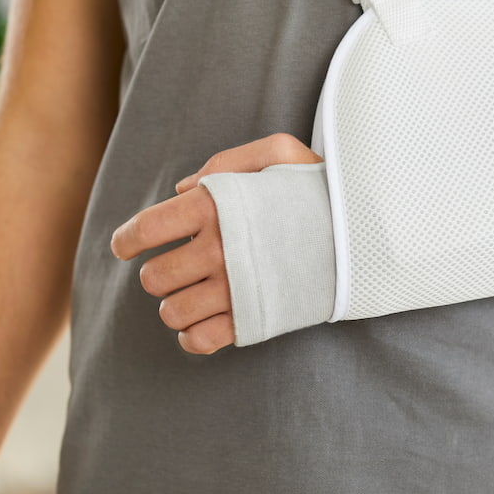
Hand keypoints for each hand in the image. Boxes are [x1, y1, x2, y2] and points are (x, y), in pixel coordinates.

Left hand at [111, 133, 323, 353]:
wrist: (368, 233)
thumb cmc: (321, 189)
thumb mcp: (281, 152)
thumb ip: (227, 162)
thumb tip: (180, 191)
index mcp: (216, 207)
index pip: (144, 229)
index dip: (126, 240)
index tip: (126, 246)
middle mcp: (219, 250)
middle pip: (154, 277)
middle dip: (157, 273)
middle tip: (179, 266)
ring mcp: (235, 290)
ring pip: (171, 313)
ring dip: (174, 306)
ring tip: (193, 295)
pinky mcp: (253, 321)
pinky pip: (199, 342)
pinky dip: (192, 336)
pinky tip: (204, 322)